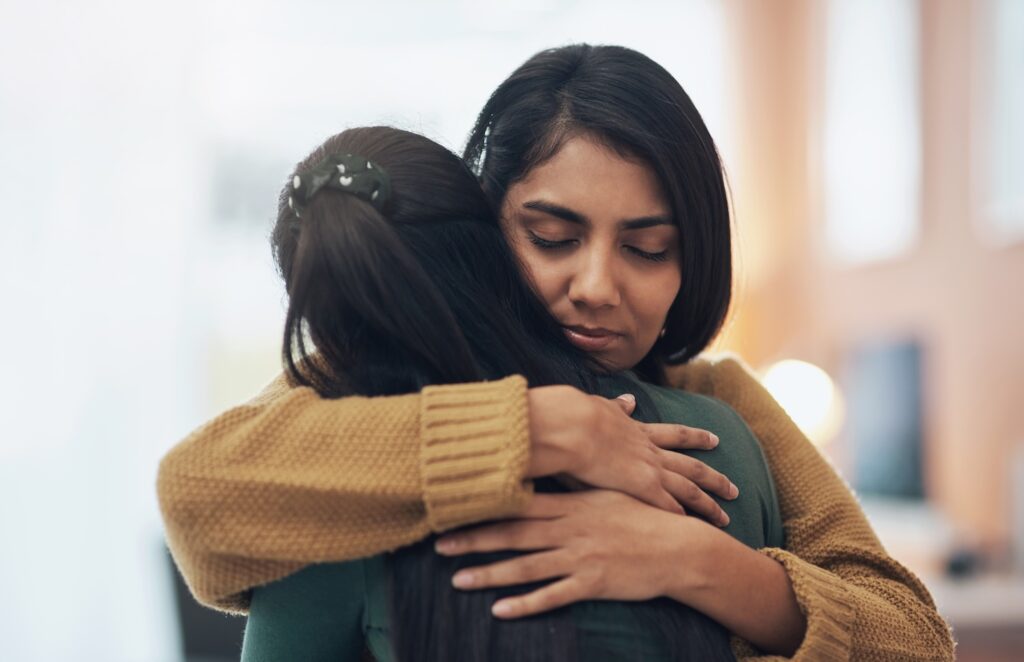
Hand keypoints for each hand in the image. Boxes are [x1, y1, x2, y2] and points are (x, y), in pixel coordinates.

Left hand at [435, 490, 711, 617]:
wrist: (678, 546)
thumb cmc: (642, 516)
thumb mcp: (606, 492)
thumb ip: (573, 485)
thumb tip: (545, 469)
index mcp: (572, 504)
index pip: (520, 503)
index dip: (486, 505)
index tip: (455, 506)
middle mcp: (571, 529)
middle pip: (514, 534)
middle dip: (474, 539)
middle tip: (439, 543)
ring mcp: (580, 557)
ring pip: (527, 567)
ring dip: (490, 574)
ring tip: (457, 579)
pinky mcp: (592, 583)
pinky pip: (553, 596)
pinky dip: (525, 604)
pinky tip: (500, 609)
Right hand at [526, 385, 736, 523]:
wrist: (575, 426)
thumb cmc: (580, 416)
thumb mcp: (602, 406)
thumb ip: (617, 407)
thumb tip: (630, 400)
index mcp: (639, 432)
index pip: (675, 435)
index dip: (696, 438)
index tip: (714, 440)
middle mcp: (650, 452)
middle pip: (691, 467)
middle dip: (714, 478)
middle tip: (734, 488)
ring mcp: (650, 470)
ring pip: (689, 490)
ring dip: (709, 504)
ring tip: (725, 517)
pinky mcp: (642, 488)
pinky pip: (669, 507)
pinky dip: (682, 518)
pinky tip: (693, 529)